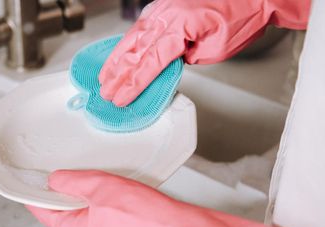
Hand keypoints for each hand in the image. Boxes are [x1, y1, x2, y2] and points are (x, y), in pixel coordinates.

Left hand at [27, 170, 317, 226]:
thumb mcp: (106, 192)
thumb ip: (76, 183)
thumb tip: (55, 180)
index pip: (43, 212)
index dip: (34, 192)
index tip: (28, 178)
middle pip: (71, 215)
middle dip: (74, 192)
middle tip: (81, 170)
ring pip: (98, 219)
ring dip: (101, 200)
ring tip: (114, 182)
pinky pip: (119, 226)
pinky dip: (120, 210)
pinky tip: (135, 199)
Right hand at [99, 0, 309, 105]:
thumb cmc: (242, 17)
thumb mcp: (215, 48)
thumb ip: (185, 58)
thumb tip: (165, 67)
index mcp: (180, 24)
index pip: (150, 61)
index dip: (133, 83)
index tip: (120, 97)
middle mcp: (167, 13)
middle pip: (136, 50)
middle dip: (119, 74)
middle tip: (105, 92)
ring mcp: (164, 7)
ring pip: (133, 37)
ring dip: (117, 59)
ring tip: (104, 76)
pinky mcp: (165, 6)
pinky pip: (141, 27)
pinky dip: (127, 42)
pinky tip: (119, 53)